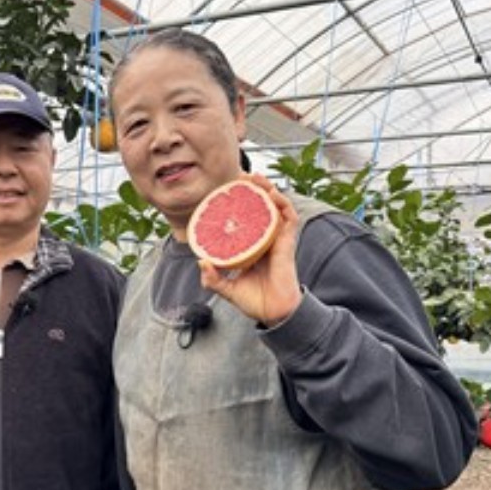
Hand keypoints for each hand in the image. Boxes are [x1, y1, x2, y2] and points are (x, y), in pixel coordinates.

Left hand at [198, 174, 302, 326]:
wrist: (274, 313)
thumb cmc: (254, 300)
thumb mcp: (226, 288)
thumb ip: (213, 278)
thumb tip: (201, 262)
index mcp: (249, 247)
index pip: (244, 219)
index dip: (238, 203)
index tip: (227, 190)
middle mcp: (263, 239)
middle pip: (260, 207)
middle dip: (253, 189)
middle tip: (242, 176)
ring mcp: (276, 240)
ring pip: (276, 208)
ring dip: (268, 190)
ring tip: (257, 178)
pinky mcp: (287, 244)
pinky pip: (288, 220)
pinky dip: (283, 205)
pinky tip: (274, 195)